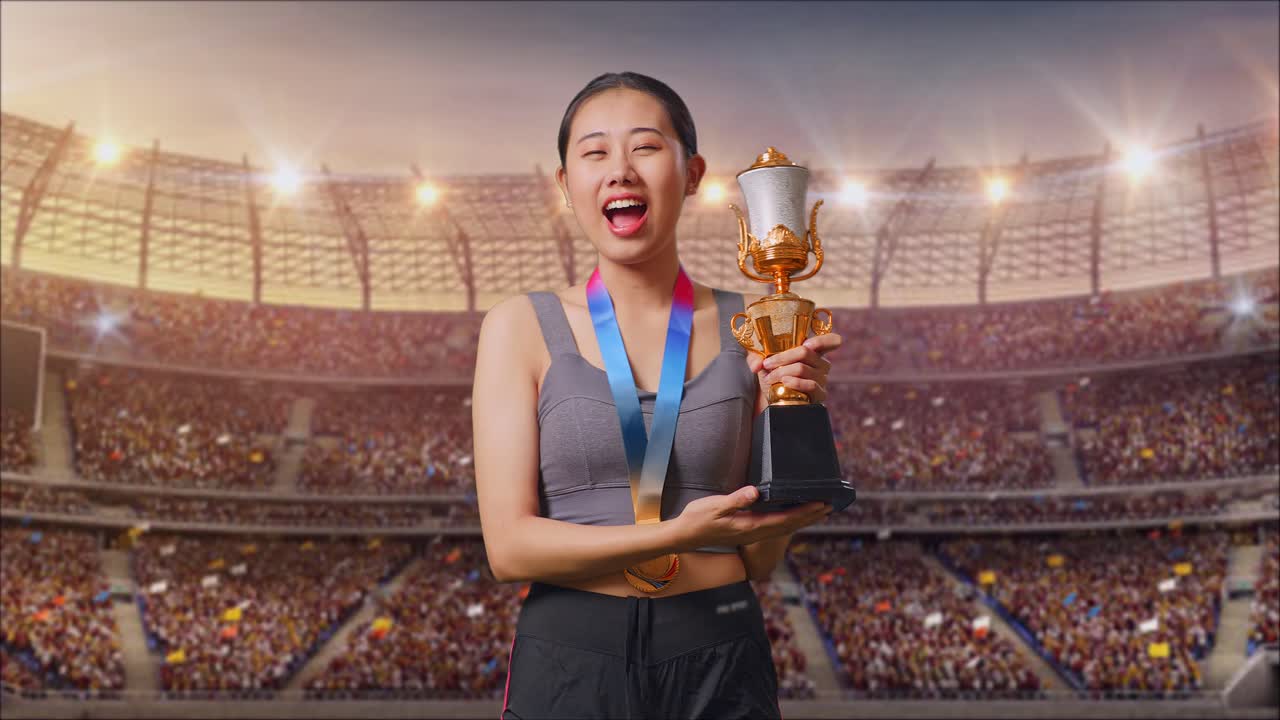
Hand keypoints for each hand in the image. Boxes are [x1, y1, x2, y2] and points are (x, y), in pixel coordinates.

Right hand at [673, 485, 830, 551]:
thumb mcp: (715, 506)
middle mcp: (755, 533)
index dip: (804, 512)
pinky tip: (793, 516)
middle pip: (790, 526)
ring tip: (819, 511)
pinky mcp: (748, 531)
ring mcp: (752, 534)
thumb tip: (755, 492)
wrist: (685, 536)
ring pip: (785, 528)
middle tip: (830, 506)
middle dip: (810, 516)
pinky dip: (789, 521)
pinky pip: (775, 527)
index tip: (821, 503)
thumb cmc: (698, 520)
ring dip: (803, 520)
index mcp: (750, 527)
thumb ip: (736, 499)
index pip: (784, 519)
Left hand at [747, 332, 841, 405]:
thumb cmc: (773, 374)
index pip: (832, 341)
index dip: (822, 340)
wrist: (774, 398)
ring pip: (802, 369)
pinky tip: (784, 383)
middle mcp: (822, 363)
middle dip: (782, 357)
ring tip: (770, 377)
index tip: (806, 343)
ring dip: (782, 372)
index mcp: (814, 351)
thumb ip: (756, 357)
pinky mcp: (819, 394)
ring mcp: (822, 379)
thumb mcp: (763, 362)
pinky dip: (794, 383)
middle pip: (806, 352)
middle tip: (767, 364)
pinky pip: (810, 385)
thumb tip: (756, 364)